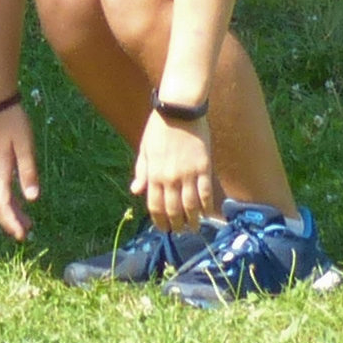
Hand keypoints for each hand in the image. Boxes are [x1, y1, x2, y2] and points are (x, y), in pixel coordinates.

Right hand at [0, 104, 39, 241]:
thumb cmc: (15, 124)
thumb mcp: (26, 147)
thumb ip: (28, 172)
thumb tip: (32, 199)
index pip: (2, 204)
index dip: (11, 221)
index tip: (21, 235)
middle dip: (8, 222)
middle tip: (25, 235)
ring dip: (9, 214)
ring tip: (27, 225)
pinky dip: (8, 203)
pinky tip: (20, 206)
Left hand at [132, 113, 219, 234]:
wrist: (178, 110)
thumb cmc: (159, 129)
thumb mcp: (144, 149)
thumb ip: (141, 172)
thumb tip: (135, 191)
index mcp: (153, 173)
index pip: (155, 205)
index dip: (159, 220)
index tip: (163, 229)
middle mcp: (169, 177)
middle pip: (173, 209)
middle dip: (176, 224)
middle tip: (180, 232)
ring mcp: (188, 174)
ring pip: (191, 205)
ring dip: (192, 220)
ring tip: (194, 228)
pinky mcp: (204, 168)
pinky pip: (205, 192)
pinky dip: (206, 206)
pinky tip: (207, 213)